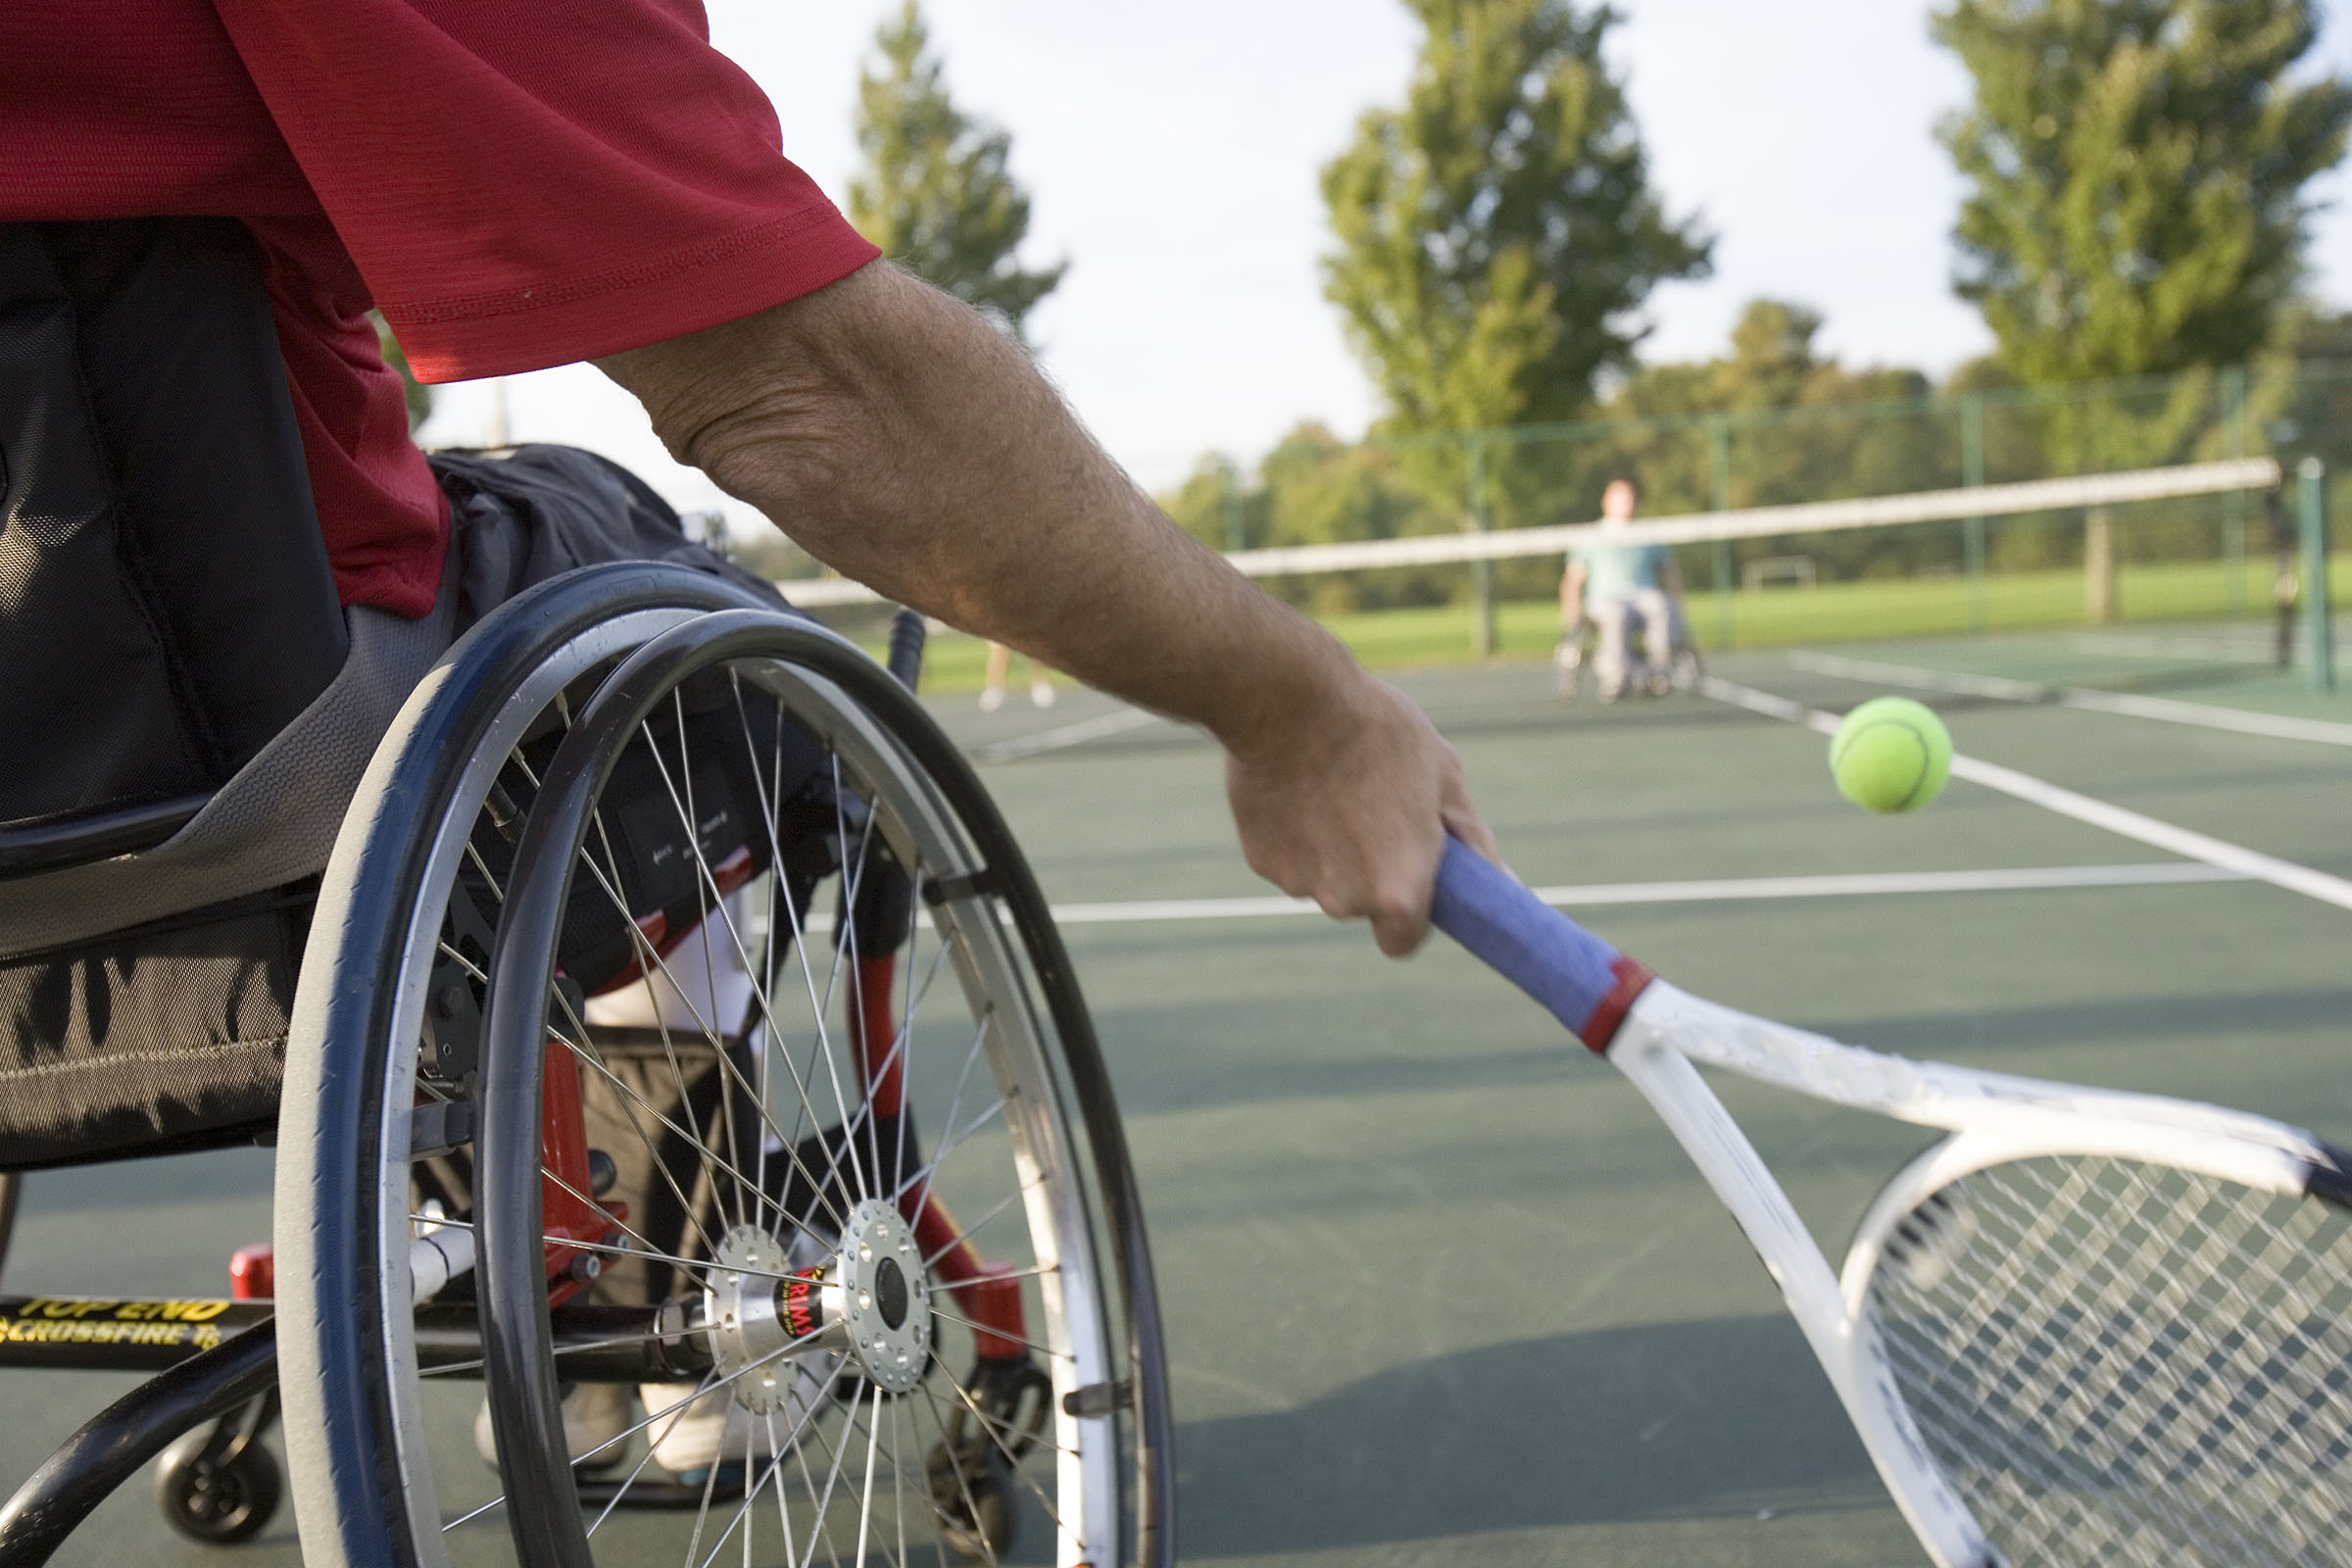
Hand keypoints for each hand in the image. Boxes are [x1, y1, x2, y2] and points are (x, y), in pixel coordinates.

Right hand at [1222, 675, 1497, 956]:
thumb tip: (1504, 883)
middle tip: (1372, 812)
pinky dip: (1294, 835)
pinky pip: (1287, 859)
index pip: (1402, 942)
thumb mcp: (1444, 777)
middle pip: (1360, 906)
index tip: (1408, 880)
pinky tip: (1298, 787)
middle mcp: (1346, 901)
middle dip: (1367, 871)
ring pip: (1322, 879)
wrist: (1289, 700)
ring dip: (1330, 850)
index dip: (1408, 913)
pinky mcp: (1260, 860)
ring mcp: (1298, 883)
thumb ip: (1473, 843)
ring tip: (1334, 789)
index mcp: (1400, 891)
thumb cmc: (1379, 733)